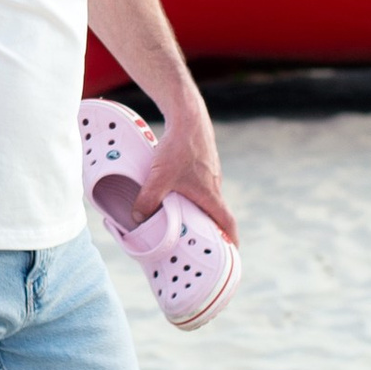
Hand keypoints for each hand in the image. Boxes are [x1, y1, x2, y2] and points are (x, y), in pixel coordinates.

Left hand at [133, 127, 235, 246]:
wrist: (187, 116)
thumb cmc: (178, 147)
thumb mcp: (159, 177)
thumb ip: (147, 200)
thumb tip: (137, 219)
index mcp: (210, 194)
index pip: (226, 223)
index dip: (230, 240)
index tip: (232, 253)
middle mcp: (214, 185)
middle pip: (216, 213)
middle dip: (211, 229)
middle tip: (201, 243)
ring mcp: (209, 173)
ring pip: (206, 197)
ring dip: (199, 210)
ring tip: (184, 220)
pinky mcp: (202, 162)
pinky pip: (199, 184)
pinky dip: (192, 194)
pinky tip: (176, 192)